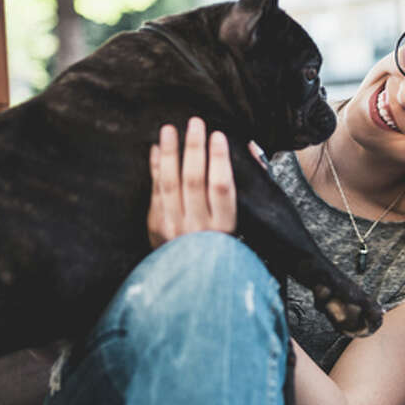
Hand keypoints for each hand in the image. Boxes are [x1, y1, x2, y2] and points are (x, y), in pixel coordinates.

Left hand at [147, 117, 236, 247]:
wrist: (194, 281)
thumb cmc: (222, 244)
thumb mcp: (241, 222)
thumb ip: (245, 186)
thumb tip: (249, 149)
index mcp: (224, 225)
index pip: (221, 187)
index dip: (219, 159)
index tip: (218, 135)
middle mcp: (198, 227)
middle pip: (194, 180)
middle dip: (195, 148)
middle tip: (195, 123)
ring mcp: (174, 227)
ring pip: (170, 183)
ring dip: (171, 153)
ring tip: (170, 129)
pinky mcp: (157, 226)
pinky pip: (155, 191)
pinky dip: (156, 168)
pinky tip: (158, 149)